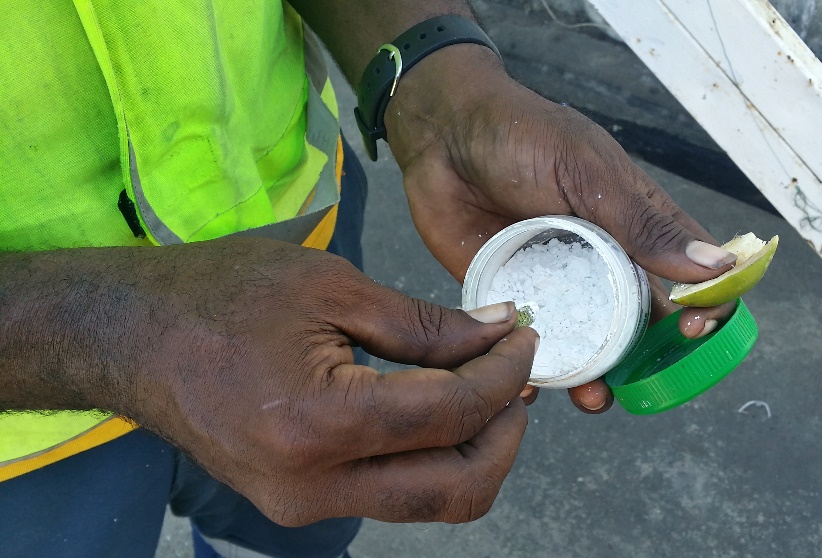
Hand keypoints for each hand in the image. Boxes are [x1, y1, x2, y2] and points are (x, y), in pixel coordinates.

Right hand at [7, 238, 537, 524]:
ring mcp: (302, 505)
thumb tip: (498, 331)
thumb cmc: (219, 294)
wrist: (131, 337)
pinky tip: (440, 404)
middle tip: (517, 372)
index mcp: (317, 423)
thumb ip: (425, 323)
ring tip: (487, 386)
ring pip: (431, 502)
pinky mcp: (298, 503)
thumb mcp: (330, 287)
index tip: (524, 336)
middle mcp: (311, 486)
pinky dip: (433, 457)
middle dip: (507, 430)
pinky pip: (392, 493)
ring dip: (477, 449)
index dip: (506, 374)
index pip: (451, 414)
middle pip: (457, 488)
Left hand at [385, 45, 734, 411]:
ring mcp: (556, 285)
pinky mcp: (509, 298)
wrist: (443, 134)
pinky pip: (527, 346)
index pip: (689, 279)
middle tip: (631, 383)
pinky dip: (531, 373)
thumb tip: (719, 267)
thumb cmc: (522, 137)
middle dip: (646, 363)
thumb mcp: (589, 175)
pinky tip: (524, 388)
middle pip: (640, 328)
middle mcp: (601, 264)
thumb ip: (645, 225)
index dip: (703, 309)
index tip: (692, 329)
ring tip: (588, 398)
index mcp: (634, 230)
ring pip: (587, 346)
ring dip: (593, 378)